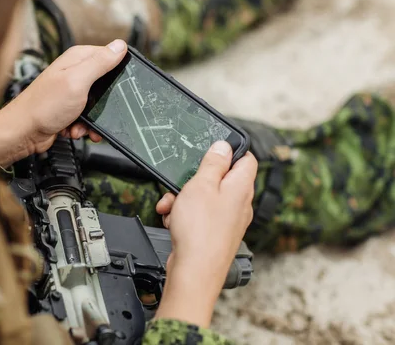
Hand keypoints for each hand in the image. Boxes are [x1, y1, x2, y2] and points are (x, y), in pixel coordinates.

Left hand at [0, 40, 126, 165]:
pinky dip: (84, 126)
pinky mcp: (69, 108)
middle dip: (105, 102)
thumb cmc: (43, 106)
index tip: (119, 86)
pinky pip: (87, 117)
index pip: (109, 56)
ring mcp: (71, 91)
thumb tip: (119, 45)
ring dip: (93, 118)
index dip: (117, 72)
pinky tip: (74, 129)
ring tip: (82, 124)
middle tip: (98, 109)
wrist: (23, 133)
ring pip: (97, 104)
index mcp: (77, 59)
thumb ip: (99, 62)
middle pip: (105, 84)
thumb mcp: (77, 80)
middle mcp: (74, 72)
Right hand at [154, 142, 256, 327]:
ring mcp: (228, 220)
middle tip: (180, 184)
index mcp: (241, 187)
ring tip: (171, 206)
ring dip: (184, 199)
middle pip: (219, 179)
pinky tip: (172, 221)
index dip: (228, 151)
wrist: (195, 271)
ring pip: (205, 198)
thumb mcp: (201, 185)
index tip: (208, 152)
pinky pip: (199, 216)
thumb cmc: (200, 230)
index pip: (246, 158)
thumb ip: (214, 163)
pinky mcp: (215, 234)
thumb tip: (224, 146)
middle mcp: (239, 203)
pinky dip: (184, 215)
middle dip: (193, 180)